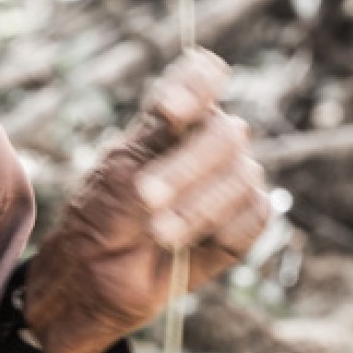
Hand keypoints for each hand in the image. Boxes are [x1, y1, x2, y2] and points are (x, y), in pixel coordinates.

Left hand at [21, 48, 267, 352]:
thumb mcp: (117, 176)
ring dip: (198, 208)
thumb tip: (178, 112)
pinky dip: (221, 231)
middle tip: (147, 197)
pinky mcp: (245, 220)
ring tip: (158, 234)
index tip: (169, 110)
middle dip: (185, 168)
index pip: (203, 76)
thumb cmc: (101, 219)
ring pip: (241, 177)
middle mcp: (209, 141)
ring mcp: (232, 179)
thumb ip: (151, 142)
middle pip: (224, 134)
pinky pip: (254, 215)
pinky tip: (188, 246)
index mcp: (176, 117)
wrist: (98, 277)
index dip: (196, 84)